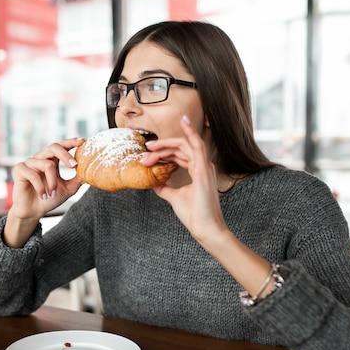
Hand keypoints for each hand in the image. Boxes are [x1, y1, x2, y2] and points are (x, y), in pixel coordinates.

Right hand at [8, 137, 83, 220]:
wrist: (33, 211)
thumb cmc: (49, 198)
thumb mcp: (67, 189)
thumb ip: (77, 180)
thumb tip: (88, 172)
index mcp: (52, 160)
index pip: (61, 147)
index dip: (71, 142)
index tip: (82, 141)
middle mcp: (40, 158)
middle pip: (54, 147)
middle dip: (66, 155)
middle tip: (74, 166)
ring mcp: (29, 163)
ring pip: (47, 165)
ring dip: (52, 183)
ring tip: (52, 194)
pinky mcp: (20, 170)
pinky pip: (33, 174)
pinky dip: (40, 187)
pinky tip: (43, 196)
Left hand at [141, 116, 227, 244]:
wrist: (205, 228)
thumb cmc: (194, 214)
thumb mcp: (174, 197)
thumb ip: (165, 188)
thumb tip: (154, 183)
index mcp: (198, 171)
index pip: (179, 154)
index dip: (163, 153)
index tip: (147, 156)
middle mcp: (203, 166)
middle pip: (180, 148)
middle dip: (161, 149)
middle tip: (145, 152)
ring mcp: (204, 166)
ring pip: (184, 145)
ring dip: (166, 145)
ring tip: (151, 147)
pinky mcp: (203, 169)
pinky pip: (198, 145)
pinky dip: (191, 132)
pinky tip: (183, 122)